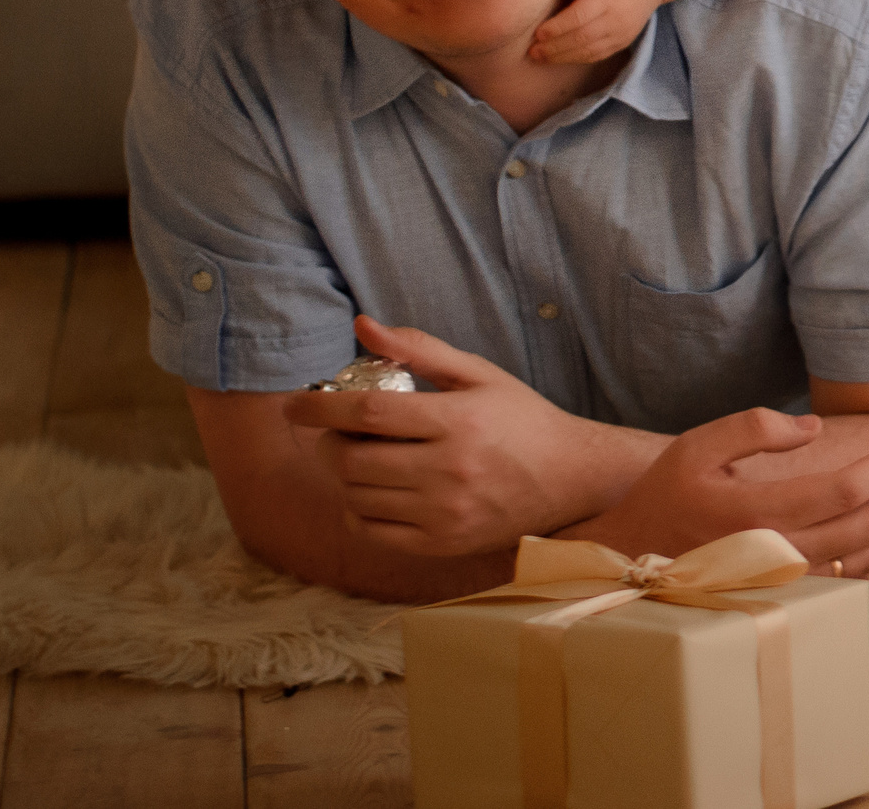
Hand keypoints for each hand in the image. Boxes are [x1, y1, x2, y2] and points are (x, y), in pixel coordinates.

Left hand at [285, 316, 643, 557]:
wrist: (571, 478)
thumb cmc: (522, 420)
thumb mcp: (479, 374)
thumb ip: (419, 349)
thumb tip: (362, 326)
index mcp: (458, 420)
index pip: (368, 413)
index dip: (321, 406)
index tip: (296, 402)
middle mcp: (449, 469)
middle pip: (353, 459)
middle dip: (329, 442)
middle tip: (337, 431)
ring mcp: (444, 512)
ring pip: (356, 496)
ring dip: (344, 475)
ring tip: (361, 458)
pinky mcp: (442, 543)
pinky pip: (371, 530)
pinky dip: (357, 509)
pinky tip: (374, 491)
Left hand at [532, 0, 662, 64]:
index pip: (578, 17)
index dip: (556, 28)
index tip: (536, 33)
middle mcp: (616, 19)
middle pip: (581, 38)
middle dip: (554, 47)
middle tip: (532, 51)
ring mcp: (621, 33)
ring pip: (589, 51)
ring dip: (563, 57)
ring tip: (541, 57)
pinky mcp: (623, 42)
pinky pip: (598, 55)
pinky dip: (578, 59)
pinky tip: (561, 58)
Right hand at [582, 408, 868, 575]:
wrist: (633, 557)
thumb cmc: (667, 494)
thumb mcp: (698, 446)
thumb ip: (755, 428)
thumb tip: (813, 429)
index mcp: (758, 512)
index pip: (844, 490)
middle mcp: (776, 553)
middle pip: (865, 525)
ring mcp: (783, 581)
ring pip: (861, 557)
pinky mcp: (785, 595)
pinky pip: (845, 579)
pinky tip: (867, 525)